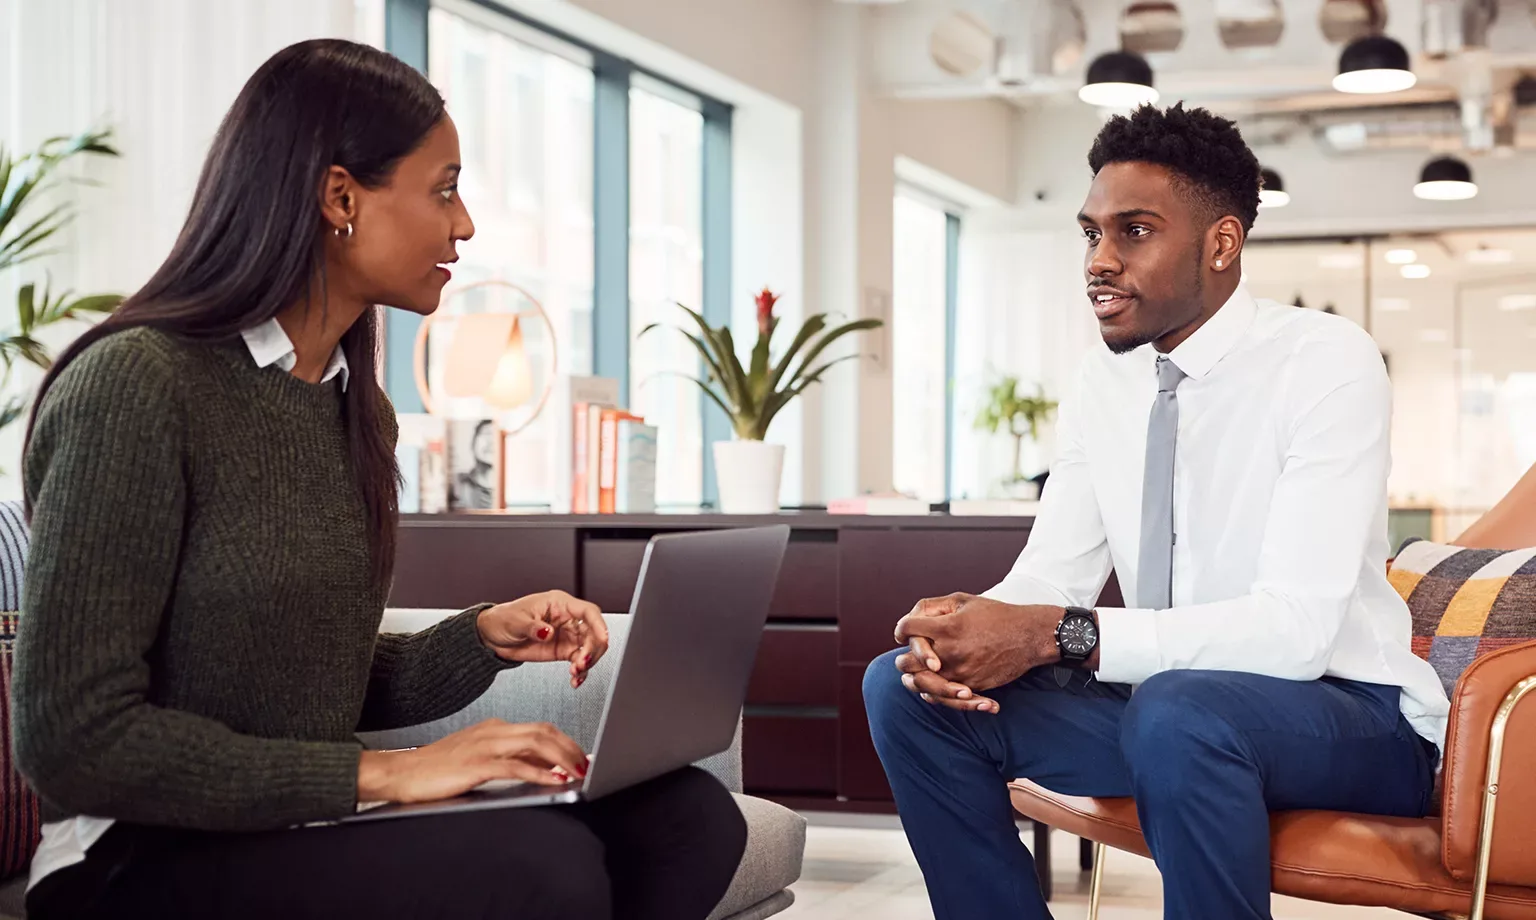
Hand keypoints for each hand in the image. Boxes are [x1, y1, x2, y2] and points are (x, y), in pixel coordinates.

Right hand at [357, 719, 588, 804]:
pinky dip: (538, 772)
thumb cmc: (437, 769)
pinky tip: (552, 780)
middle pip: (543, 731)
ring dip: (562, 757)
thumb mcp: (480, 759)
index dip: (566, 742)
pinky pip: (514, 766)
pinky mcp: (475, 765)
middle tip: (587, 765)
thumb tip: (546, 769)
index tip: (582, 757)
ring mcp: (484, 746)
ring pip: (534, 743)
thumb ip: (511, 760)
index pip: (540, 729)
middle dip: (570, 748)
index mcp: (495, 728)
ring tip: (578, 771)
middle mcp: (493, 731)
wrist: (400, 772)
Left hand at [477, 590, 609, 688]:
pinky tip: (575, 679)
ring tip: (576, 673)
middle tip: (582, 663)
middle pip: (593, 632)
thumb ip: (534, 628)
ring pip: (589, 648)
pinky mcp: (562, 651)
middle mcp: (567, 619)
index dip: (598, 624)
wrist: (492, 636)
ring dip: (587, 662)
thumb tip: (548, 632)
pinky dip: (580, 672)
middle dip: (592, 649)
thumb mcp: (516, 621)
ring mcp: (566, 636)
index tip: (602, 638)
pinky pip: (579, 661)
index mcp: (559, 604)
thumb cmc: (503, 619)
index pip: (587, 612)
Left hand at [891, 594, 995, 712]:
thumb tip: (911, 620)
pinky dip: (933, 694)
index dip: (901, 630)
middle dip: (903, 658)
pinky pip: (943, 697)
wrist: (1028, 636)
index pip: (907, 629)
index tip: (902, 633)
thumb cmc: (996, 615)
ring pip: (922, 684)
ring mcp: (960, 672)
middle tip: (904, 656)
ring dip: (913, 680)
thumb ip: (933, 608)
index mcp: (946, 627)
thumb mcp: (963, 601)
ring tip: (909, 677)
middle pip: (907, 662)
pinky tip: (929, 689)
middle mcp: (950, 651)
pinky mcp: (971, 686)